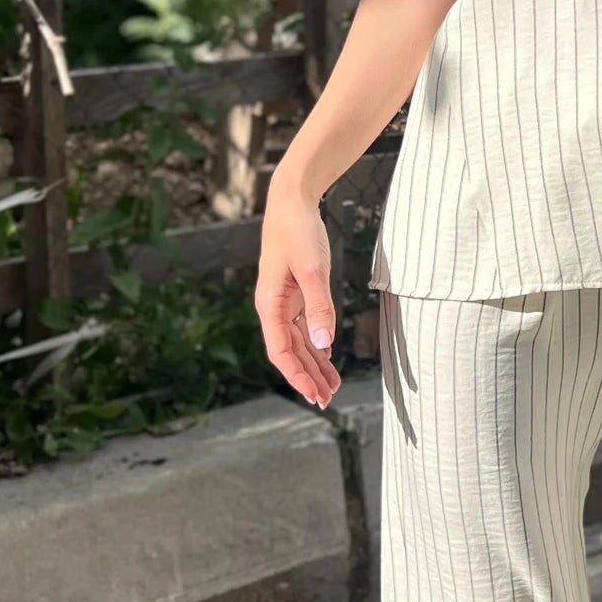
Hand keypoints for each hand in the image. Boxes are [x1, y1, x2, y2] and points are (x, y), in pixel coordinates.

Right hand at [254, 179, 342, 408]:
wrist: (292, 201)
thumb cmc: (297, 231)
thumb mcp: (312, 269)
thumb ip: (319, 306)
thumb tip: (323, 342)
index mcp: (270, 304)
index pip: (280, 351)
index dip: (297, 376)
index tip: (314, 395)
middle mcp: (274, 307)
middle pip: (290, 352)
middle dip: (308, 376)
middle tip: (327, 400)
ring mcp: (285, 300)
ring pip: (299, 341)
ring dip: (314, 363)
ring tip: (332, 385)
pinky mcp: (297, 292)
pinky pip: (306, 326)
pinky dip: (317, 343)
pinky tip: (327, 356)